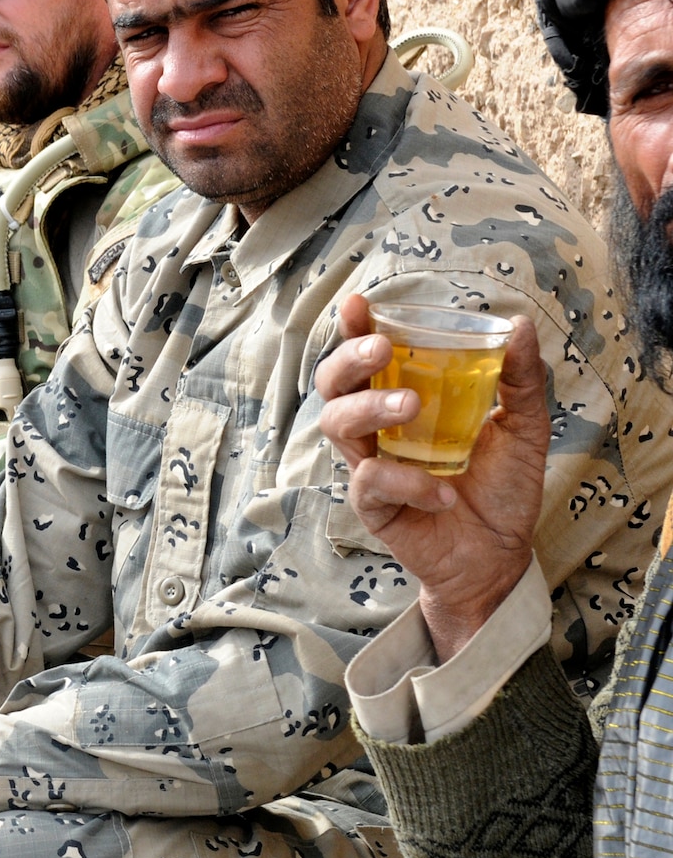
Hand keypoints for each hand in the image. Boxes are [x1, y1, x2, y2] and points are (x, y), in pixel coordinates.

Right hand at [316, 293, 549, 657]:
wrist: (501, 554)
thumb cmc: (501, 488)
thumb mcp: (523, 428)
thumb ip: (520, 380)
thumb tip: (519, 327)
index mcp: (403, 399)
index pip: (367, 357)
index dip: (354, 328)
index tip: (357, 303)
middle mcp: (376, 428)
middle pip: (333, 384)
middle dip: (349, 360)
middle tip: (382, 349)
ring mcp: (369, 464)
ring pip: (336, 424)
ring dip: (370, 407)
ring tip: (411, 406)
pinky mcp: (373, 506)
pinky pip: (370, 481)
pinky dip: (407, 481)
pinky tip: (443, 491)